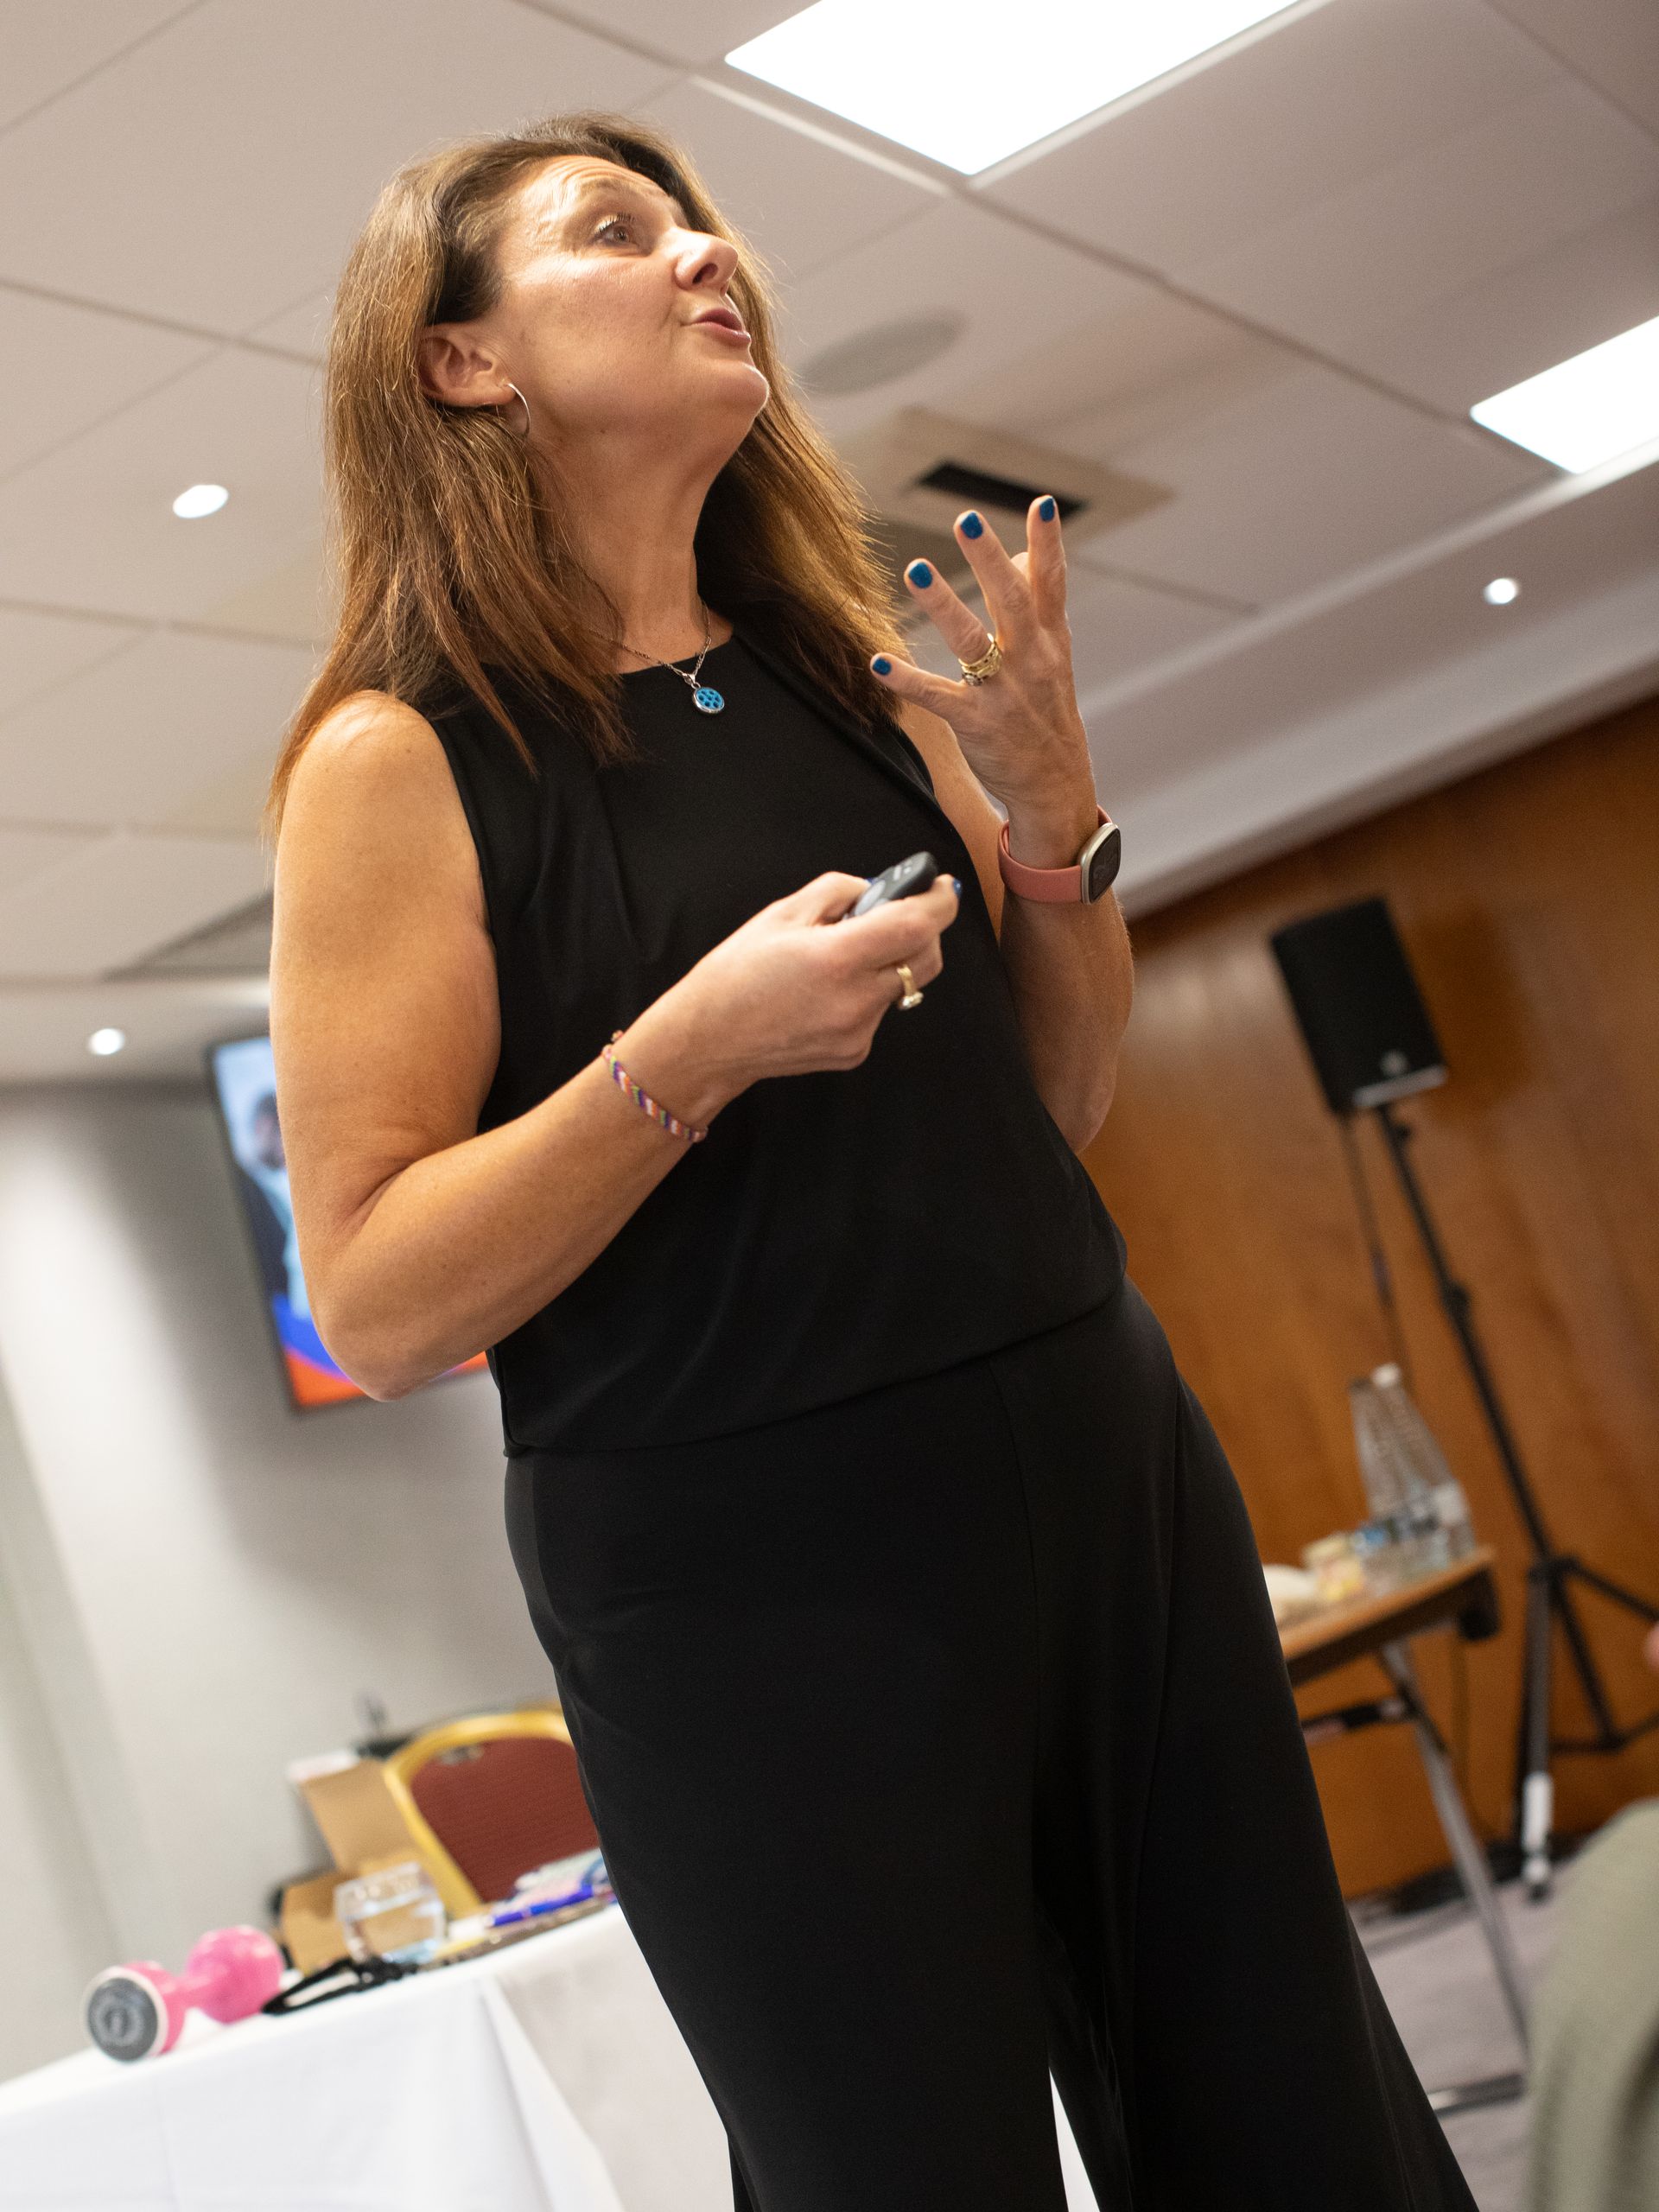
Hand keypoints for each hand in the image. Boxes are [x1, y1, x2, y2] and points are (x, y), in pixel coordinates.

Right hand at [615, 869, 961, 1121]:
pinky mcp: (854, 1052)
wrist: (709, 1039)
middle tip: (895, 914)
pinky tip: (827, 990)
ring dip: (888, 962)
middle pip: (925, 959)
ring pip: (903, 986)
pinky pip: (879, 1011)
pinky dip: (867, 991)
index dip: (939, 903)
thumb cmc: (736, 972)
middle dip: (922, 931)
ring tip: (841, 957)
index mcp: (837, 958)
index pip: (917, 926)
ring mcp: (858, 1032)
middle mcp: (855, 1000)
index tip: (941, 888)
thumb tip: (877, 891)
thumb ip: (838, 892)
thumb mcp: (781, 913)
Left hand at [868, 499, 1094, 821]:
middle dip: (989, 560)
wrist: (1055, 783)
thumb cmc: (1047, 711)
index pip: (1051, 585)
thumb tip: (1020, 553)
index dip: (1049, 544)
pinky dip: (907, 680)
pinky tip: (878, 661)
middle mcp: (1030, 660)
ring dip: (943, 606)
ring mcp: (1003, 692)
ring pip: (972, 642)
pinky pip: (937, 696)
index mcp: (1049, 640)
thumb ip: (1037, 603)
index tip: (1042, 505)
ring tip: (916, 570)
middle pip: (1010, 601)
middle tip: (968, 520)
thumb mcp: (1054, 656)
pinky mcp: (976, 723)